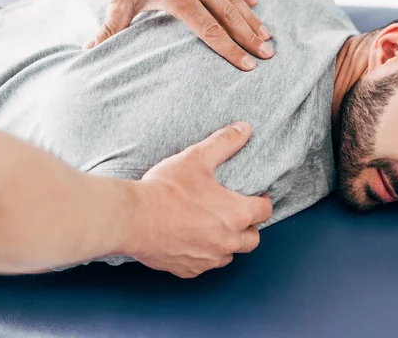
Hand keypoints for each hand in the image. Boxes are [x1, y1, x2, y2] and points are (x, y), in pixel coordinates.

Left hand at [85, 0, 274, 70]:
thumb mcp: (117, 1)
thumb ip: (110, 29)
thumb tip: (89, 51)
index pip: (210, 30)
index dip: (230, 49)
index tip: (247, 65)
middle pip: (229, 16)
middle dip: (250, 37)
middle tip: (269, 54)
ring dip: (251, 18)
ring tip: (267, 35)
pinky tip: (255, 4)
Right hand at [125, 122, 272, 277]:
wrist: (132, 218)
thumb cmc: (166, 190)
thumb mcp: (198, 158)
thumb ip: (225, 142)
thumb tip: (244, 129)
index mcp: (236, 214)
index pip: (265, 212)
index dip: (263, 201)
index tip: (255, 196)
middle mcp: (227, 241)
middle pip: (252, 239)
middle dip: (249, 227)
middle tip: (237, 213)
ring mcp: (208, 259)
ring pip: (229, 255)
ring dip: (227, 243)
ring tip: (215, 228)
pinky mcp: (188, 270)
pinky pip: (204, 266)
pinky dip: (203, 255)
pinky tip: (191, 241)